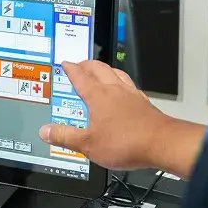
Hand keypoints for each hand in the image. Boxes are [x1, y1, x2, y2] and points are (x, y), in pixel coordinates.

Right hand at [40, 60, 170, 170]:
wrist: (161, 143)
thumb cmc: (127, 142)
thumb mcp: (88, 144)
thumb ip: (65, 137)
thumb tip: (46, 131)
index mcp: (98, 96)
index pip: (80, 77)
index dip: (71, 69)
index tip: (65, 63)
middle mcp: (115, 90)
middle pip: (99, 68)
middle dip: (87, 64)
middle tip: (80, 64)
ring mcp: (131, 94)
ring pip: (116, 73)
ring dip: (105, 69)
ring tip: (101, 71)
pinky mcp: (144, 103)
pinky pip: (130, 85)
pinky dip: (121, 82)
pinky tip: (124, 90)